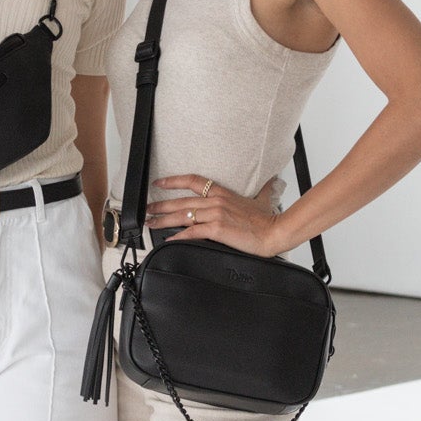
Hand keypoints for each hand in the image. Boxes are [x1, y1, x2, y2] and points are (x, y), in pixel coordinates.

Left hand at [146, 174, 286, 257]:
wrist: (273, 232)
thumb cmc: (267, 219)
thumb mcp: (262, 199)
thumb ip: (263, 189)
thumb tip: (271, 181)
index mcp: (222, 193)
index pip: (193, 181)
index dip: (173, 181)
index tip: (159, 183)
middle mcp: (215, 201)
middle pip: (181, 201)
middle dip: (160, 205)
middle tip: (146, 209)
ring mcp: (215, 214)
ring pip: (182, 216)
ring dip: (163, 220)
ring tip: (150, 224)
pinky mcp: (216, 229)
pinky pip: (191, 232)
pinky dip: (178, 237)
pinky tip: (168, 240)